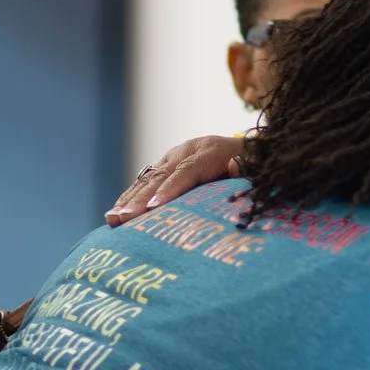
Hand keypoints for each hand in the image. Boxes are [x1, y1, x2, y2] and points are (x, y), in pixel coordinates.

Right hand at [107, 134, 244, 222]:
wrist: (249, 151)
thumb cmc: (256, 166)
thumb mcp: (258, 166)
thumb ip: (248, 167)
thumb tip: (234, 166)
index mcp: (209, 151)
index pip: (187, 171)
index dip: (169, 190)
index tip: (152, 209)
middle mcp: (187, 151)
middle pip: (161, 176)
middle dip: (140, 199)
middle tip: (123, 218)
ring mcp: (173, 158)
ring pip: (148, 179)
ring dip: (128, 199)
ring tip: (112, 218)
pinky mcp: (165, 167)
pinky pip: (145, 182)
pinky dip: (129, 198)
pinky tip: (115, 214)